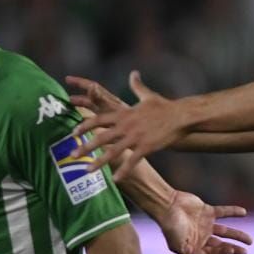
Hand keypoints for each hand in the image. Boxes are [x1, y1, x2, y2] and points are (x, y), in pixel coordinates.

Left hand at [70, 72, 189, 181]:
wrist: (181, 116)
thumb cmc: (165, 106)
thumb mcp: (148, 95)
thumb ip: (137, 86)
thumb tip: (134, 73)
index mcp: (124, 114)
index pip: (99, 119)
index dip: (85, 125)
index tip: (73, 132)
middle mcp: (126, 126)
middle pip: (101, 136)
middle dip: (85, 146)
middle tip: (71, 155)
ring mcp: (136, 137)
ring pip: (113, 151)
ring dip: (99, 161)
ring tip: (87, 170)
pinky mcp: (146, 147)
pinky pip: (132, 161)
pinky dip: (124, 171)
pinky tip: (115, 180)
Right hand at [155, 189, 251, 253]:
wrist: (167, 206)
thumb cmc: (171, 228)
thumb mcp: (180, 247)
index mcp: (195, 247)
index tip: (231, 250)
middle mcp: (201, 237)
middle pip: (221, 245)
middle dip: (233, 249)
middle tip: (245, 253)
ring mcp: (205, 224)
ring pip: (225, 231)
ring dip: (237, 235)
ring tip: (250, 241)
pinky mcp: (207, 211)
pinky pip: (223, 212)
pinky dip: (233, 212)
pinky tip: (243, 213)